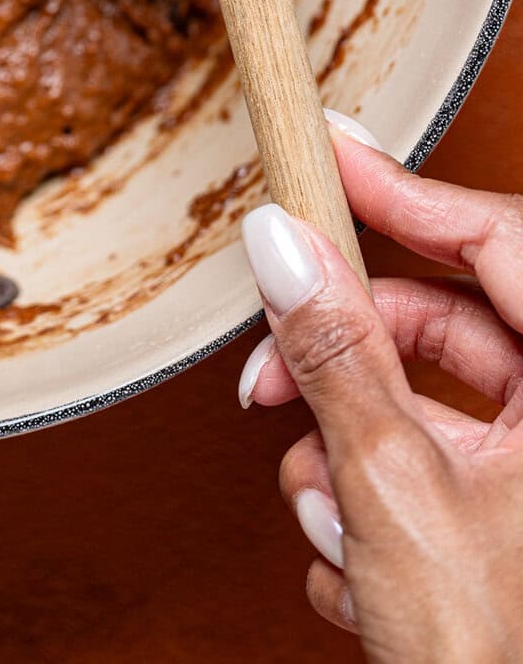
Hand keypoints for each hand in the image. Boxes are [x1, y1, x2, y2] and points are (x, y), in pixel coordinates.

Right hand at [238, 108, 522, 661]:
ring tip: (322, 521)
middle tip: (265, 378)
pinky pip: (437, 466)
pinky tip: (354, 568)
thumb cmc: (500, 659)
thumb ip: (332, 354)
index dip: (400, 188)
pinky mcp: (519, 519)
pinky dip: (376, 504)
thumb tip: (281, 248)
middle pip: (443, 327)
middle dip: (340, 362)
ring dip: (346, 456)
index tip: (327, 150)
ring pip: (427, 404)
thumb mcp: (393, 490)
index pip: (494, 237)